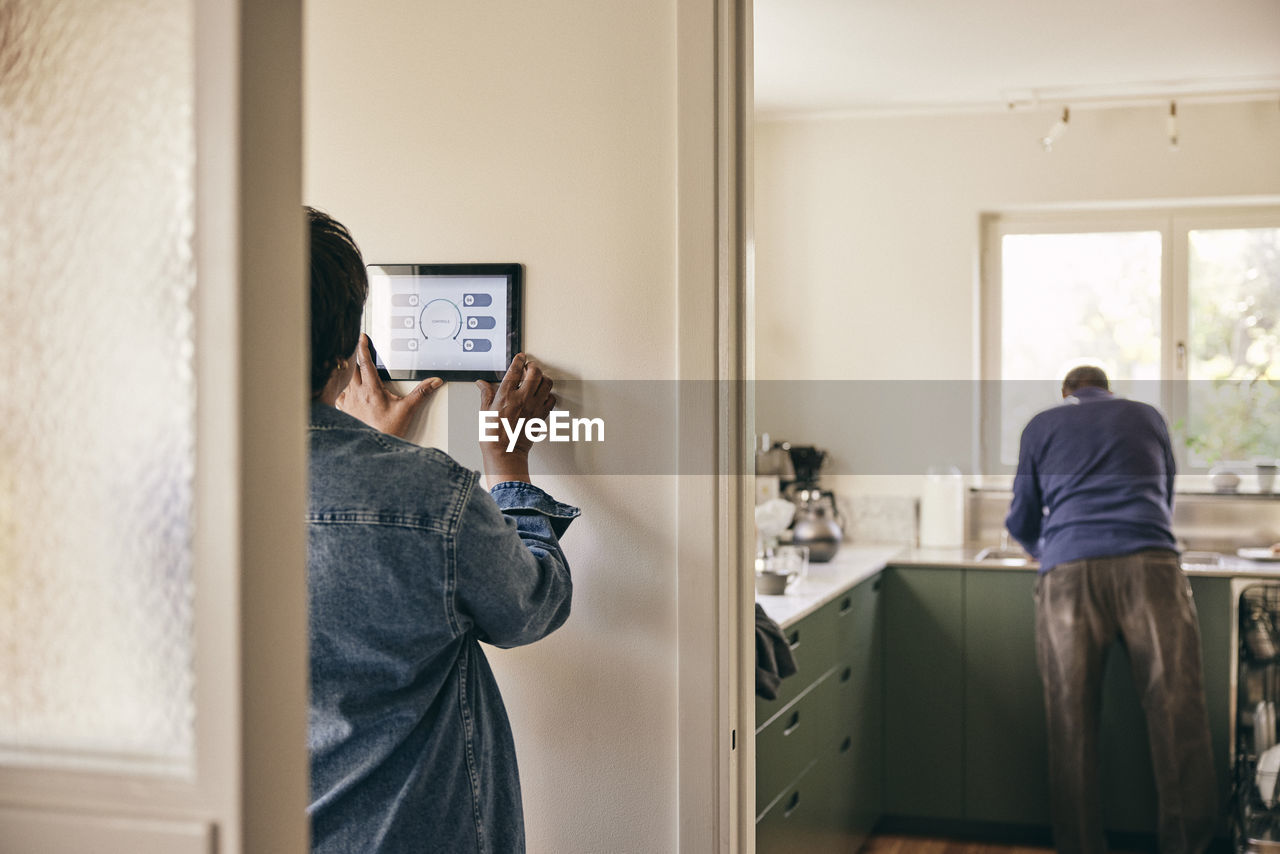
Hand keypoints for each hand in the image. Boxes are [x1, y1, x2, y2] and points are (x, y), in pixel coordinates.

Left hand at [337, 334, 441, 437]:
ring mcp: (348, 401)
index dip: (363, 347)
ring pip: (345, 379)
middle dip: (355, 357)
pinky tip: (346, 389)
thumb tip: (433, 382)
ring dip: (349, 371)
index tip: (362, 337)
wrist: (372, 446)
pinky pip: (339, 393)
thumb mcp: (407, 409)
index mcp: (371, 389)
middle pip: (352, 367)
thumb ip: (421, 393)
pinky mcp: (344, 410)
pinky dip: (342, 387)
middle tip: (356, 347)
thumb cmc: (387, 429)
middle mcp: (357, 393)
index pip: (365, 362)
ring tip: (352, 366)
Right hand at [475, 354, 554, 484]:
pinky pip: (552, 399)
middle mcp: (522, 399)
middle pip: (535, 373)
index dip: (519, 360)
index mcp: (506, 395)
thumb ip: (486, 394)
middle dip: (533, 366)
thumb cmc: (493, 435)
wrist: (504, 452)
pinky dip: (549, 394)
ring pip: (547, 383)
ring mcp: (534, 407)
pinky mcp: (541, 416)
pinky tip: (542, 396)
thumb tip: (482, 384)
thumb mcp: (485, 411)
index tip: (520, 357)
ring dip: (542, 378)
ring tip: (537, 380)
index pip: (515, 370)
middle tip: (529, 368)